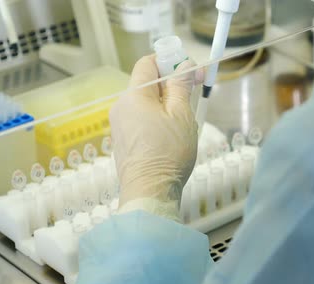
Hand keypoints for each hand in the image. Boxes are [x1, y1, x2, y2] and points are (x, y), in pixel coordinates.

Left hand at [110, 55, 203, 215]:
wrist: (150, 191)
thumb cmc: (167, 153)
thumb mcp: (182, 114)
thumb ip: (181, 85)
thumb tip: (185, 65)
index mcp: (133, 95)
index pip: (148, 63)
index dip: (170, 62)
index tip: (190, 71)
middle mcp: (121, 107)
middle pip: (147, 84)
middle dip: (171, 86)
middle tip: (193, 97)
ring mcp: (120, 125)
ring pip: (145, 104)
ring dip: (166, 106)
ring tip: (183, 124)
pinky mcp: (123, 142)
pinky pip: (141, 121)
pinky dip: (156, 121)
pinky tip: (170, 138)